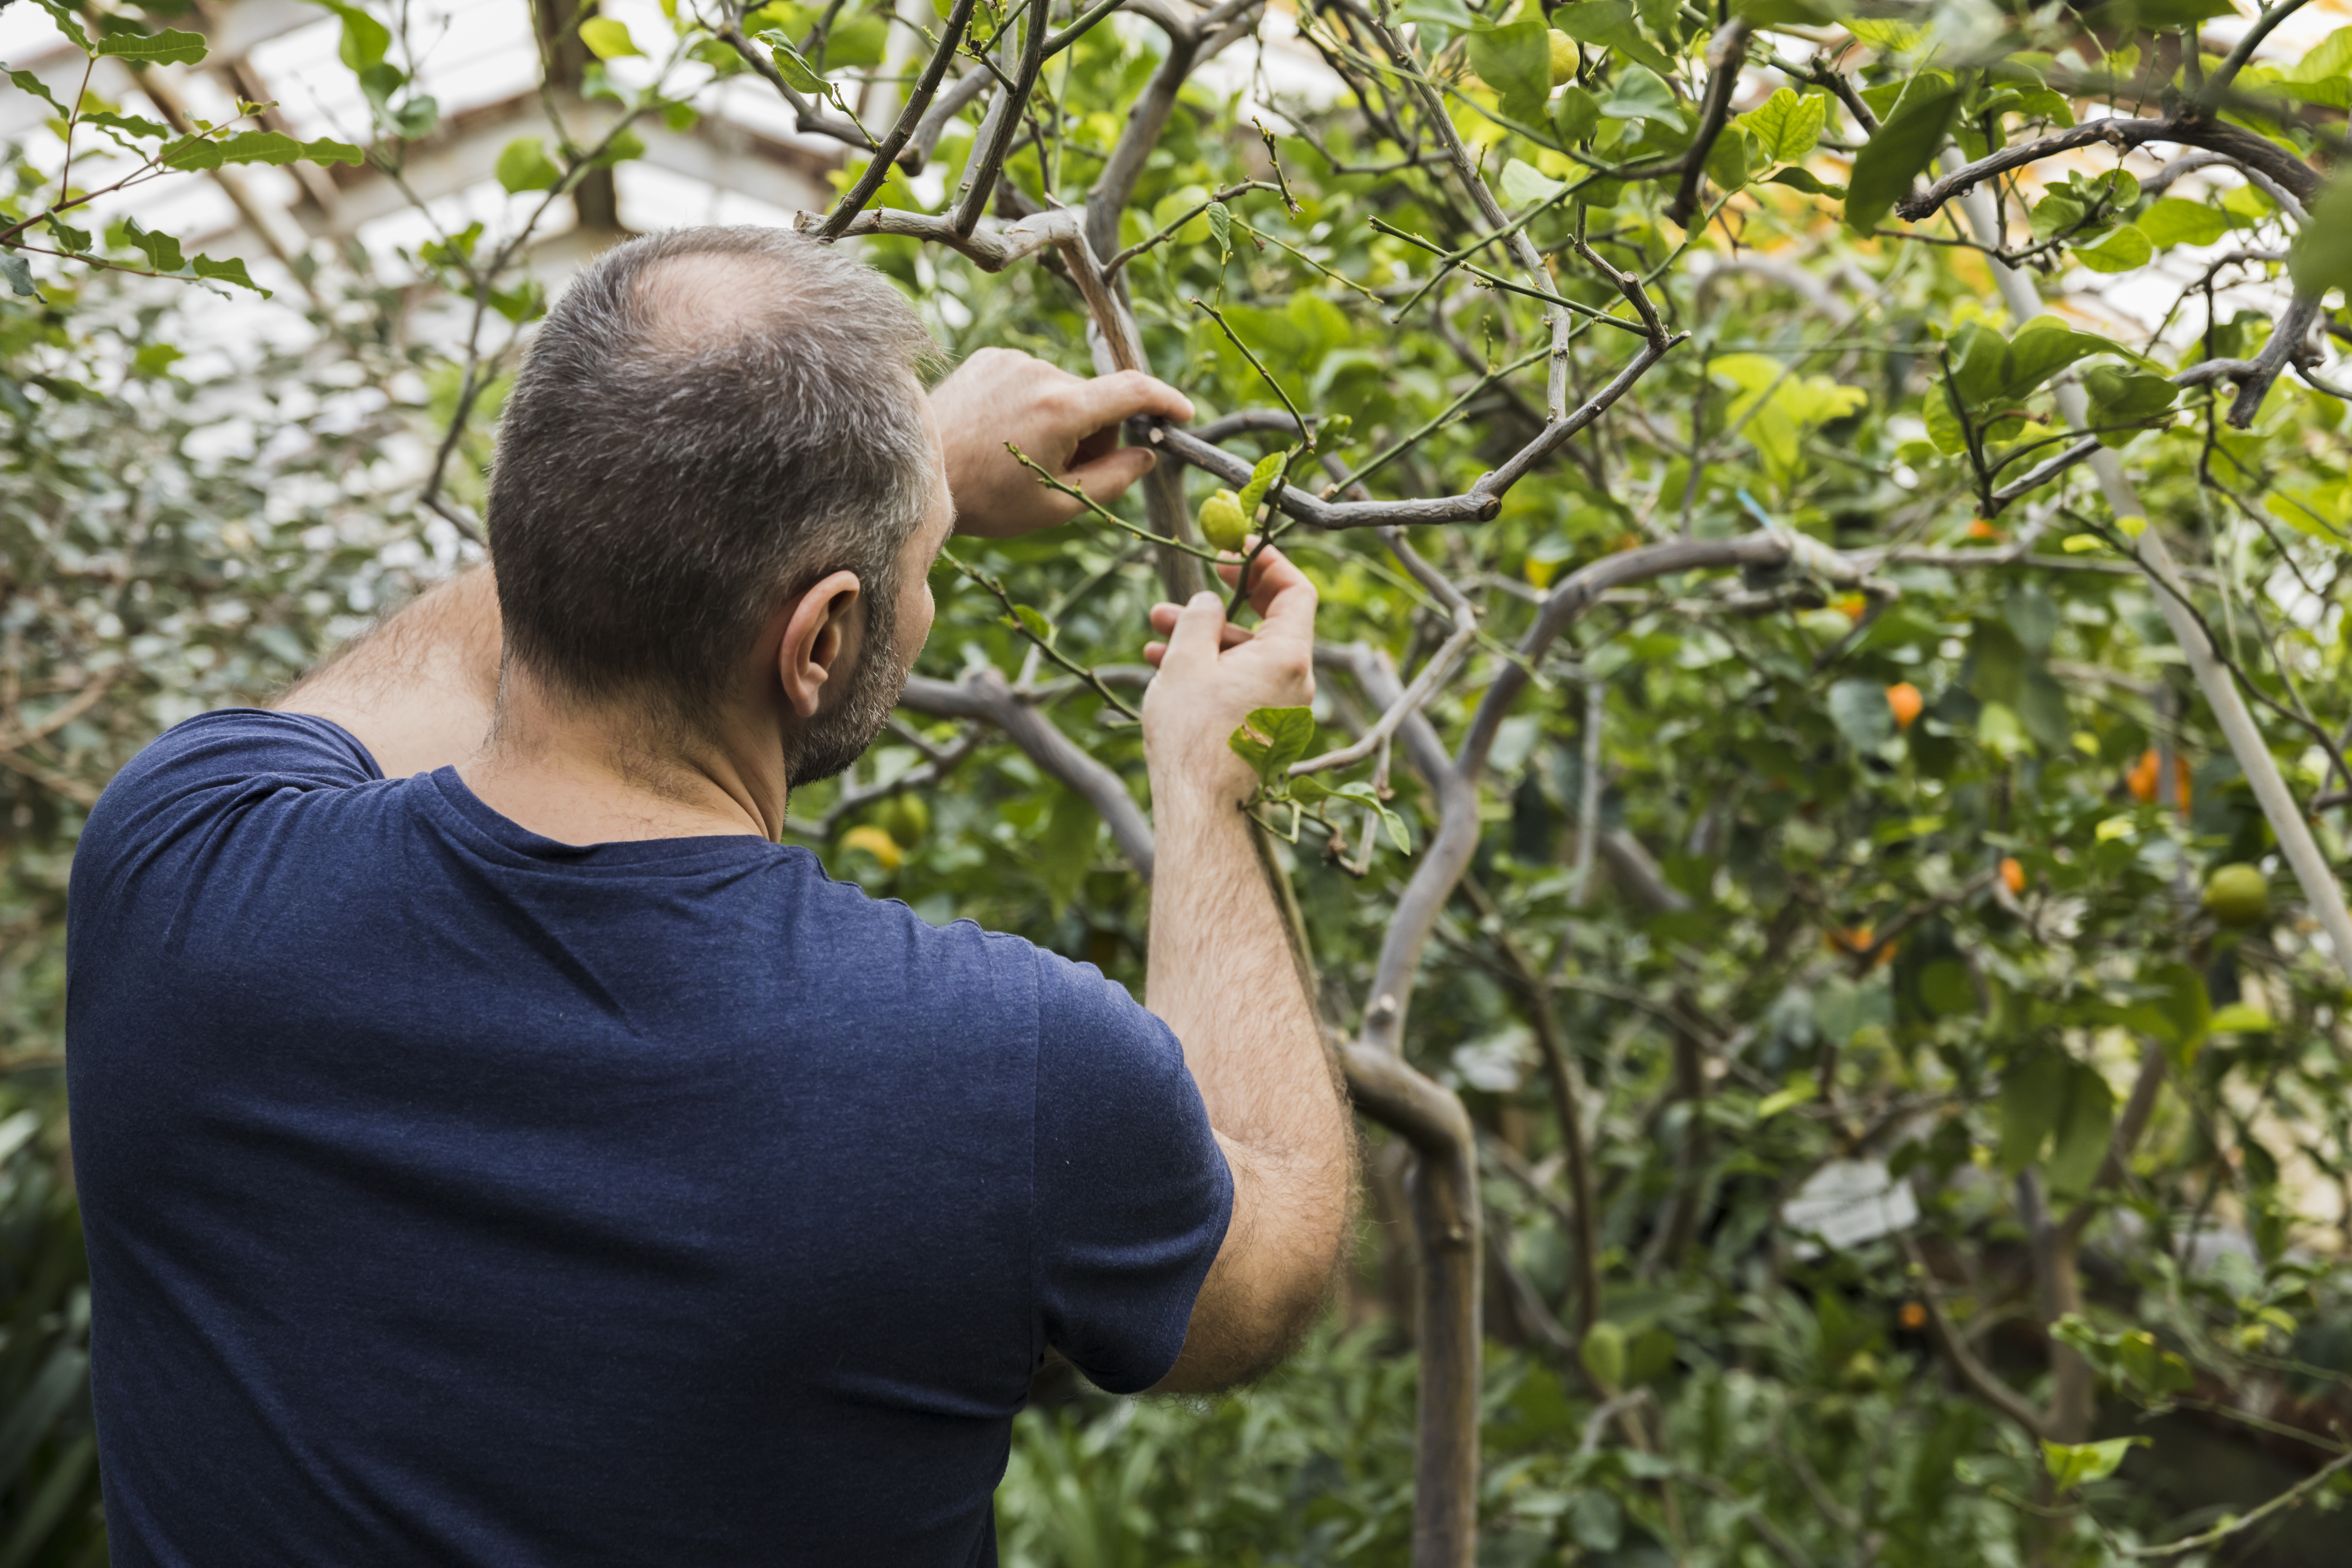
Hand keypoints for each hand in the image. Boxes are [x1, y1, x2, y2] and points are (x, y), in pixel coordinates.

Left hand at [929, 348, 1193, 537]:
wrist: (918, 473)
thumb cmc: (986, 499)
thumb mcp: (1059, 504)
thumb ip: (1114, 480)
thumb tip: (1147, 455)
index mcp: (1062, 409)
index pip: (1134, 390)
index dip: (1166, 401)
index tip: (1183, 414)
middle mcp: (1041, 372)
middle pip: (1098, 399)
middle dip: (1097, 434)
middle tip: (1067, 471)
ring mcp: (1014, 359)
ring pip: (1066, 390)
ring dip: (1065, 420)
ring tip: (1026, 454)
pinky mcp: (993, 356)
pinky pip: (1035, 379)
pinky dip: (1036, 405)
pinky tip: (1005, 432)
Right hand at [1141, 544, 1316, 812]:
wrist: (1201, 808)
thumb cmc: (1193, 735)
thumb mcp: (1186, 661)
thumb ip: (1199, 618)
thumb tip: (1208, 601)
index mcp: (1290, 657)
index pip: (1297, 591)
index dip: (1268, 564)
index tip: (1235, 551)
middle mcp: (1296, 682)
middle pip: (1270, 623)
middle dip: (1225, 600)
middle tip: (1194, 585)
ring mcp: (1282, 708)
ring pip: (1248, 656)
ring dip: (1206, 637)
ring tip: (1157, 626)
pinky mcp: (1264, 730)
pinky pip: (1243, 684)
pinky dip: (1212, 669)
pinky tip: (1165, 665)